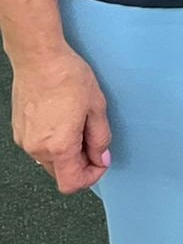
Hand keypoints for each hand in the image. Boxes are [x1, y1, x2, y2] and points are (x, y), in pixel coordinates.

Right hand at [10, 46, 110, 193]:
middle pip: (60, 174)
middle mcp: (37, 148)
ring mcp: (25, 140)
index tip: (101, 162)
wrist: (40, 59)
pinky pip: (39, 147)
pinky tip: (63, 120)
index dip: (91, 177)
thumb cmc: (67, 77)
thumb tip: (102, 156)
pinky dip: (53, 142)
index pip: (71, 184)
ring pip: (49, 161)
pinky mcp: (19, 131)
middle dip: (80, 163)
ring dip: (67, 152)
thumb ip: (100, 138)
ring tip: (79, 125)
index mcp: (59, 146)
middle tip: (93, 141)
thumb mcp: (97, 107)